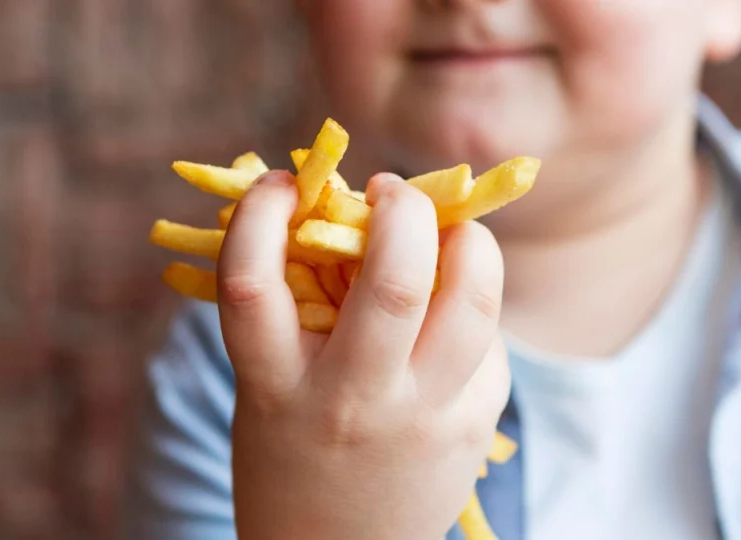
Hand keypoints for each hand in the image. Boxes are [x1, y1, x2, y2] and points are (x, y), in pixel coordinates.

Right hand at [217, 170, 509, 539]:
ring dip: (469, 242)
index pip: (252, 282)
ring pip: (474, 303)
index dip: (260, 213)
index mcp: (275, 387)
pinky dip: (474, 304)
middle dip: (402, 209)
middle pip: (395, 281)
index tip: (280, 182)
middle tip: (389, 193)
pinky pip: (489, 342)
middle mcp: (353, 402)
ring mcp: (423, 419)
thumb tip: (349, 212)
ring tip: (446, 231)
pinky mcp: (474, 427)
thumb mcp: (270, 387)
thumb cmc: (293, 453)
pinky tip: (453, 308)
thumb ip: (300, 309)